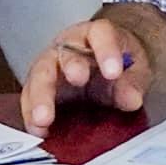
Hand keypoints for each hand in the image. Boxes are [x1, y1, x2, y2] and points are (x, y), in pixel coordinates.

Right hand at [22, 18, 147, 131]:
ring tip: (44, 120)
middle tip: (78, 80)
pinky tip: (37, 131)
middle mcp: (68, 46)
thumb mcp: (135, 70)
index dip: (106, 50)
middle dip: (70, 66)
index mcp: (96, 35)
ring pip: (39, 75)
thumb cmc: (119, 63)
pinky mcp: (39, 87)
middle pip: (64, 53)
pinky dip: (30, 115)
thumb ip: (133, 82)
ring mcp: (50, 65)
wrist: (104, 68)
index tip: (114, 72)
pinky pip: (29, 98)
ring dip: (40, 97)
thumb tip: (131, 99)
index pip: (100, 33)